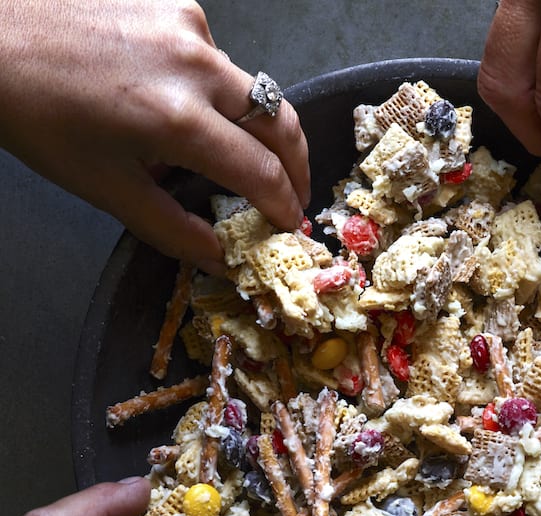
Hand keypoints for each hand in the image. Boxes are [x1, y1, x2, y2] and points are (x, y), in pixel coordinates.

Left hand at [0, 0, 309, 274]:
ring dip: (253, 128)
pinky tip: (179, 101)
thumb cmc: (36, 112)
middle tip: (293, 197)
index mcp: (179, 118)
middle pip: (280, 122)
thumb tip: (218, 256)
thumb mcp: (105, 188)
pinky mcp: (175, 5)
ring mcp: (188, 27)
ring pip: (250, 89)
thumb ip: (172, 229)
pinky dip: (212, 90)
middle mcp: (196, 65)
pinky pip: (215, 58)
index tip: (287, 227)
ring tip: (231, 156)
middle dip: (296, 166)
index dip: (283, 206)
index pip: (263, 172)